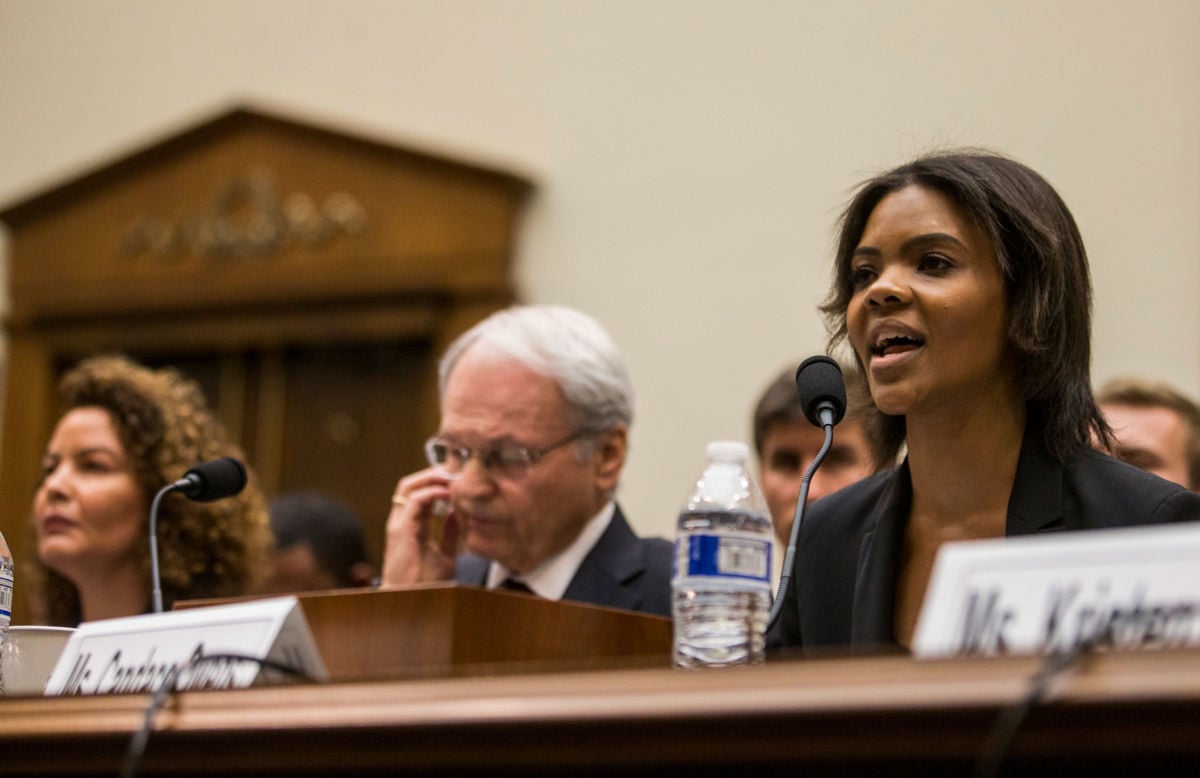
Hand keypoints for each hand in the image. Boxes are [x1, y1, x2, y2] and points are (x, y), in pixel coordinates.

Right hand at [380, 468, 460, 585]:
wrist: (412, 603)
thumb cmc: (426, 584)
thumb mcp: (445, 554)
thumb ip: (449, 533)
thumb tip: (456, 513)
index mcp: (409, 524)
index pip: (418, 491)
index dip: (436, 481)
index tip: (458, 478)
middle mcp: (400, 520)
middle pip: (410, 483)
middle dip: (433, 473)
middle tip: (456, 471)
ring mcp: (398, 524)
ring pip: (408, 487)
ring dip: (432, 478)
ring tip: (453, 478)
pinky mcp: (401, 531)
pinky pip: (413, 502)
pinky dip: (431, 493)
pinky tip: (448, 494)